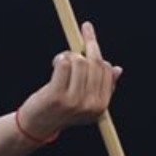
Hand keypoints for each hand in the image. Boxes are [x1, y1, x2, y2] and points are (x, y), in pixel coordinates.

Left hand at [18, 21, 122, 138]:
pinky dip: (59, 59)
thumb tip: (118, 69)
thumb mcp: (86, 101)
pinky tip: (55, 65)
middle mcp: (90, 105)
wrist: (38, 126)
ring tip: (60, 63)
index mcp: (101, 105)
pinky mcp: (56, 96)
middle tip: (70, 45)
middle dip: (81, 48)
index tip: (87, 30)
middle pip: (93, 63)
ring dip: (67, 56)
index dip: (95, 46)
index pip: (106, 69)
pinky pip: (63, 64)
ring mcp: (74, 101)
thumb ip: (103, 86)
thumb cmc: (61, 110)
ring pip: (78, 61)